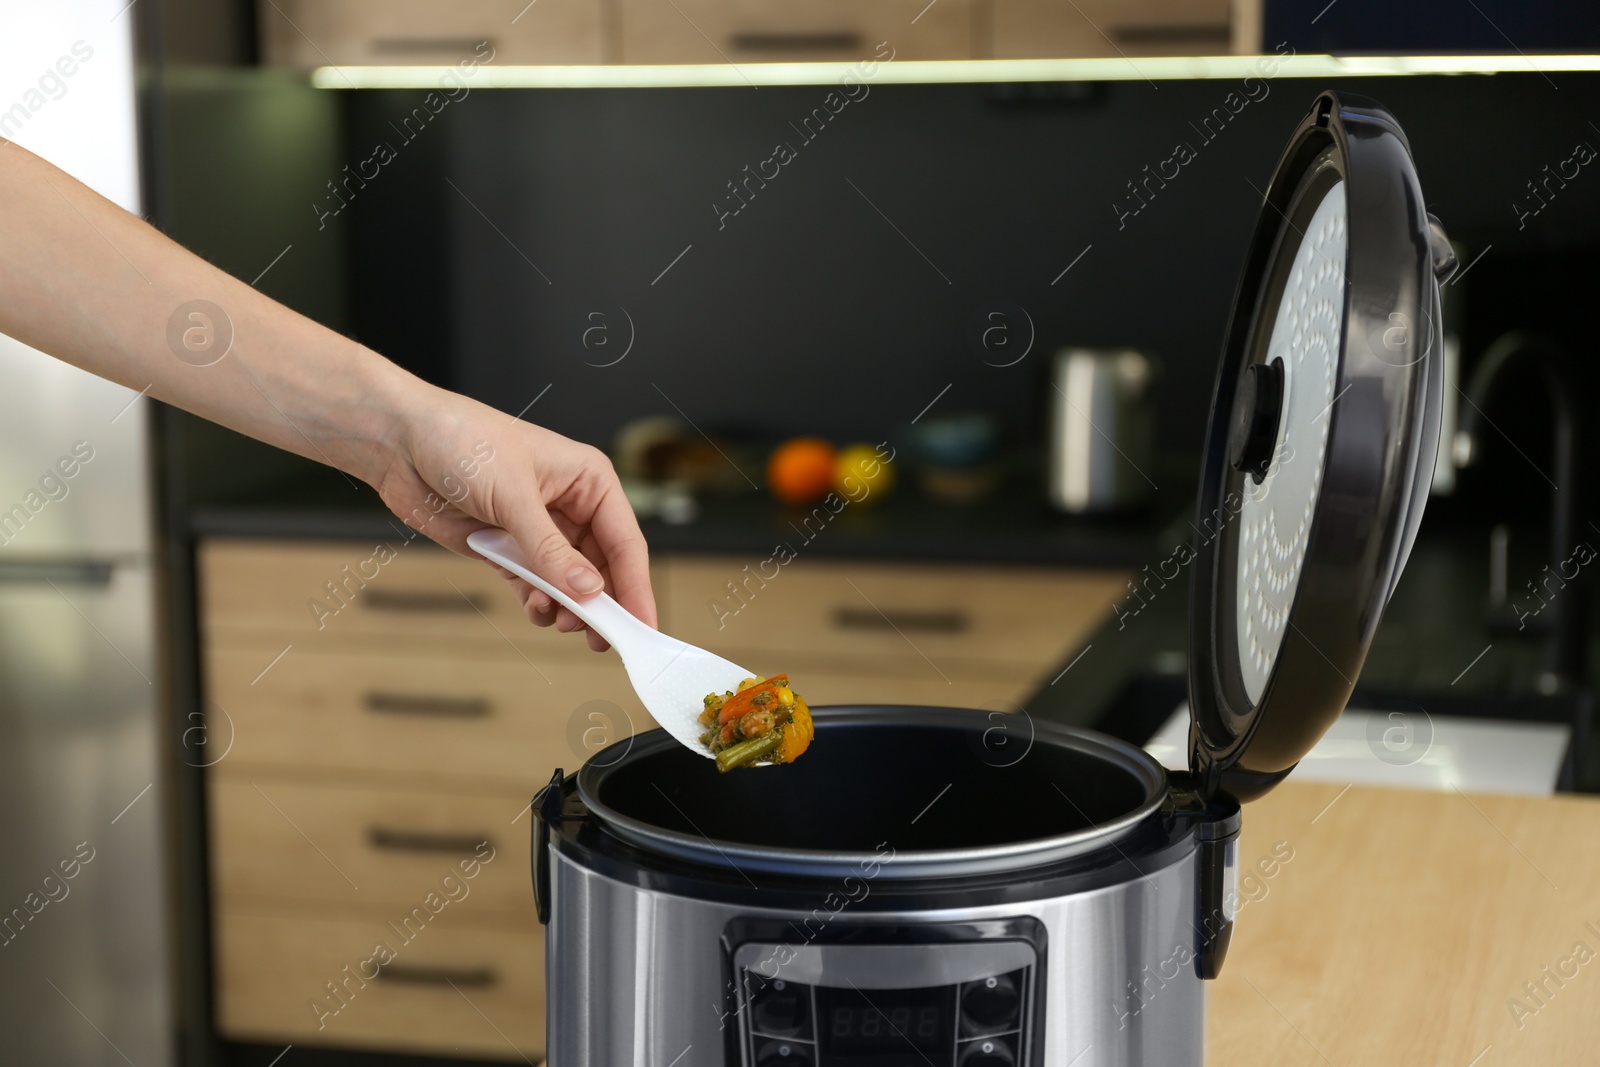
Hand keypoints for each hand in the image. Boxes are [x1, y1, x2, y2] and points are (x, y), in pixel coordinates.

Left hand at [372, 384, 655, 651]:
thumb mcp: (513, 496)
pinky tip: (535, 609)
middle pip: (602, 569)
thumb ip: (550, 550)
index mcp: (589, 480)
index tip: (642, 625)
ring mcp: (539, 530)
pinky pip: (536, 586)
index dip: (635, 587)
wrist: (400, 443)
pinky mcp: (508, 549)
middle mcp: (570, 506)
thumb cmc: (461, 440)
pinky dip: (538, 603)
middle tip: (598, 639)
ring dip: (566, 607)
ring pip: (569, 583)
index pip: (625, 542)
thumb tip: (588, 591)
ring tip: (557, 621)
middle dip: (599, 605)